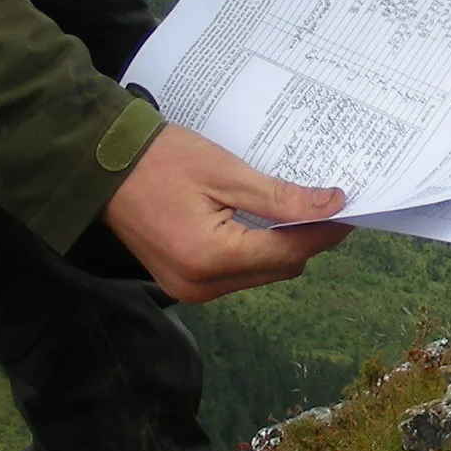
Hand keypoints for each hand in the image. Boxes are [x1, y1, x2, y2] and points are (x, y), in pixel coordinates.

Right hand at [102, 125, 351, 303]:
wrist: (100, 165)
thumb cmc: (159, 160)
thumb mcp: (225, 172)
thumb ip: (280, 198)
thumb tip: (333, 206)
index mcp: (212, 259)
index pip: (291, 252)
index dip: (326, 230)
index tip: (351, 206)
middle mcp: (202, 286)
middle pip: (280, 268)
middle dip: (306, 237)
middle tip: (326, 200)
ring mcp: (190, 290)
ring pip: (261, 273)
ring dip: (282, 245)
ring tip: (297, 206)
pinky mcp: (182, 282)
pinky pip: (236, 272)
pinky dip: (256, 249)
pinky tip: (263, 219)